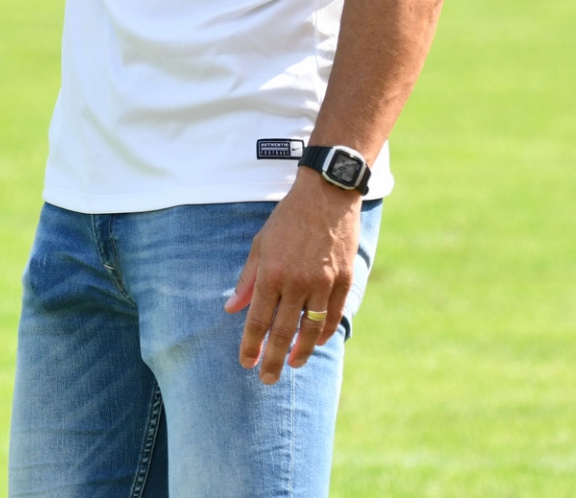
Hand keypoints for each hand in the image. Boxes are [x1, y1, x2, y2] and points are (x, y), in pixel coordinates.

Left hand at [224, 170, 358, 383]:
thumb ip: (247, 280)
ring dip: (300, 352)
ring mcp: (323, 283)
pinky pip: (333, 316)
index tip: (246, 363)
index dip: (251, 345)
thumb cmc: (287, 219)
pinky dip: (324, 334)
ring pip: (311, 329)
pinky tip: (314, 343)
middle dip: (272, 359)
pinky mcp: (344, 281)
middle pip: (283, 332)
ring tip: (291, 365)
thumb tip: (231, 310)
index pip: (258, 320)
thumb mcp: (260, 244)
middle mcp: (296, 282)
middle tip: (267, 380)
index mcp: (271, 273)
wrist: (326, 196)